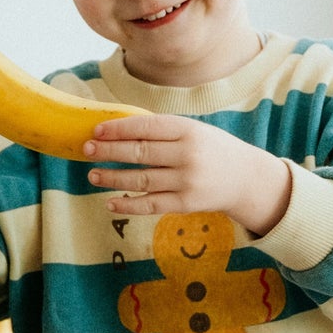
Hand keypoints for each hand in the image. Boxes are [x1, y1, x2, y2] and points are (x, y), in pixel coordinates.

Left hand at [84, 113, 292, 235]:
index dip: (118, 129)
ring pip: (140, 180)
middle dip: (109, 151)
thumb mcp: (193, 131)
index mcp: (188, 130)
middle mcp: (187, 155)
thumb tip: (117, 130)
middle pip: (139, 153)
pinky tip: (110, 201)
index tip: (97, 130)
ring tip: (93, 175)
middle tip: (87, 150)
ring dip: (112, 178)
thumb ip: (162, 132)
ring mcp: (186, 181)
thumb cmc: (211, 150)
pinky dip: (127, 203)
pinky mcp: (186, 204)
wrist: (245, 178)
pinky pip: (150, 205)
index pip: (145, 128)